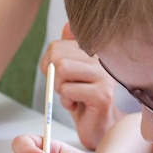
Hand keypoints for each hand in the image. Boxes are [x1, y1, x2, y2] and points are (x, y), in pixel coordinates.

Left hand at [40, 23, 122, 149]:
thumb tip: (68, 25)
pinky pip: (69, 91)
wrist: (99, 126)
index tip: (60, 78)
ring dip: (61, 90)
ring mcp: (104, 76)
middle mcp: (101, 60)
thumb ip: (66, 50)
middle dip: (54, 78)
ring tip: (73, 97)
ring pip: (62, 71)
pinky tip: (78, 106)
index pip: (56, 47)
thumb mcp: (70, 73)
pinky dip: (67, 102)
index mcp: (92, 52)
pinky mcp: (102, 94)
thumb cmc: (82, 100)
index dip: (49, 65)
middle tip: (67, 90)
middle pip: (58, 57)